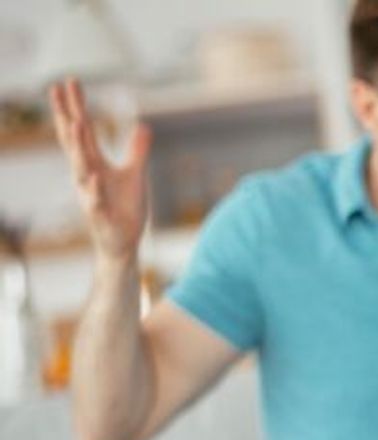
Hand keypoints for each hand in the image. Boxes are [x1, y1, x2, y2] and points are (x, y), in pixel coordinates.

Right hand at [48, 78, 152, 261]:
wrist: (122, 242)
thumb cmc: (125, 207)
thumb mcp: (135, 174)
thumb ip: (137, 150)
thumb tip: (143, 125)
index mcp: (94, 163)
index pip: (82, 130)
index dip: (75, 106)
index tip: (68, 81)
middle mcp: (86, 175)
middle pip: (73, 141)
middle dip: (66, 115)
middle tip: (57, 90)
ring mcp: (90, 193)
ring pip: (80, 167)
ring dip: (78, 146)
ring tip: (77, 122)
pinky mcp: (100, 214)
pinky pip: (95, 200)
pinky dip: (94, 189)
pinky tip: (95, 175)